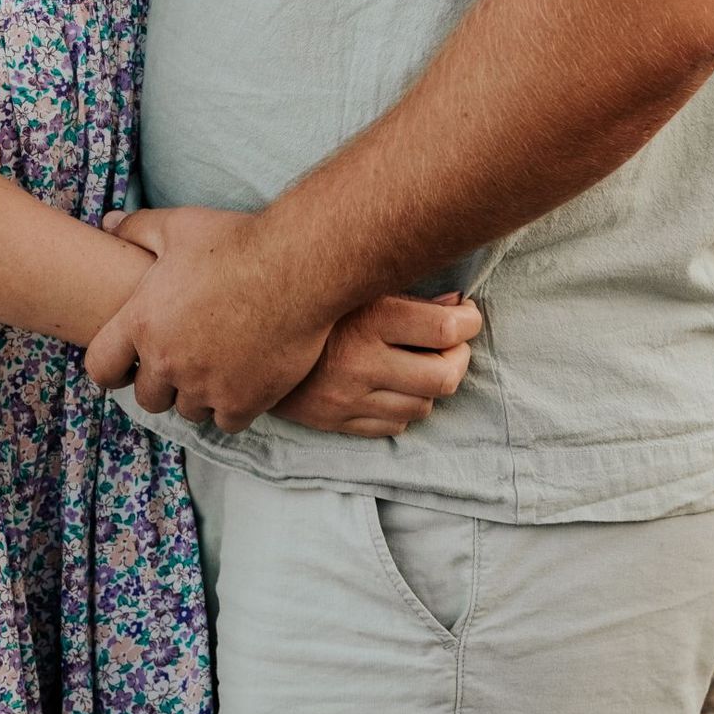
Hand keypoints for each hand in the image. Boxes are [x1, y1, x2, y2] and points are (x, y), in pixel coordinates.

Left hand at [84, 206, 332, 432]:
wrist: (296, 267)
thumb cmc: (234, 242)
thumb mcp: (177, 226)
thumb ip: (136, 228)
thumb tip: (109, 224)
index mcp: (142, 322)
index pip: (101, 367)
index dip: (111, 368)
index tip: (127, 363)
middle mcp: (168, 361)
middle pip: (147, 396)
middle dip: (159, 382)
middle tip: (181, 359)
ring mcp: (205, 387)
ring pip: (187, 410)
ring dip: (196, 394)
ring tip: (214, 367)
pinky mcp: (243, 401)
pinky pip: (225, 422)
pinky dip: (231, 406)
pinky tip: (242, 380)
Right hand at [275, 291, 480, 437]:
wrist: (243, 333)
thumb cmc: (307, 299)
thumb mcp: (356, 286)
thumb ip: (408, 296)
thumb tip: (458, 306)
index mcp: (369, 318)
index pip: (445, 330)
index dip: (470, 322)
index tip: (468, 316)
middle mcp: (362, 362)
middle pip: (443, 375)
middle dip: (458, 358)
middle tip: (453, 344)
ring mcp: (349, 398)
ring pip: (423, 406)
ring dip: (432, 385)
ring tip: (425, 364)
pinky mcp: (336, 421)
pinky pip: (393, 427)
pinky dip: (405, 408)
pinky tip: (398, 387)